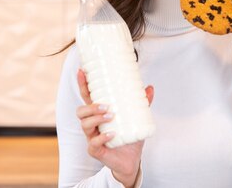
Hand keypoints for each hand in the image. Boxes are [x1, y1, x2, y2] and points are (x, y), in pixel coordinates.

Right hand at [76, 69, 153, 186]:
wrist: (131, 160)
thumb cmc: (129, 137)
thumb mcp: (137, 118)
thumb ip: (142, 103)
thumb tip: (150, 87)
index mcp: (98, 114)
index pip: (87, 97)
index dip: (83, 85)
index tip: (82, 71)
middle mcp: (92, 124)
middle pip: (81, 111)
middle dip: (90, 107)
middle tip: (106, 106)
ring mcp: (92, 137)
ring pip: (85, 125)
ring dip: (96, 119)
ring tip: (110, 117)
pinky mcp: (95, 150)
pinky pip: (93, 143)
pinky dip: (102, 137)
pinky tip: (112, 134)